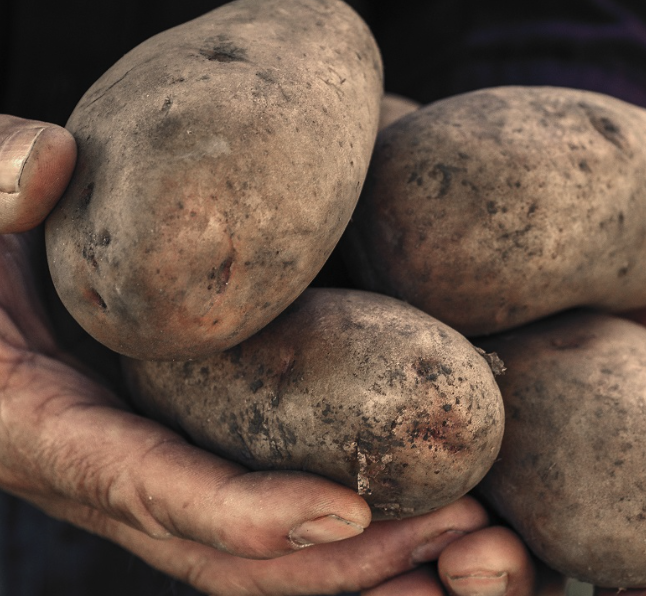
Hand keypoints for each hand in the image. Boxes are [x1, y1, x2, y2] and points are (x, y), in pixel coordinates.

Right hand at [0, 115, 495, 595]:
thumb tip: (58, 164)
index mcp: (47, 428)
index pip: (152, 489)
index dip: (245, 512)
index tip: (346, 509)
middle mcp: (107, 480)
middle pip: (232, 559)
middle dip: (349, 562)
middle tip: (462, 532)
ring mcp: (155, 481)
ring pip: (263, 562)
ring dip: (371, 568)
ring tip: (474, 543)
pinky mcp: (188, 462)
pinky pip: (270, 524)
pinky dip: (351, 539)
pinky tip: (427, 519)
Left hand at [369, 227, 645, 595]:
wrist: (506, 229)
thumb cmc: (607, 270)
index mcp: (608, 491)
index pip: (638, 563)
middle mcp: (530, 501)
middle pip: (520, 576)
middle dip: (507, 588)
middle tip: (486, 562)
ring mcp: (456, 483)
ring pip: (435, 554)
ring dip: (433, 567)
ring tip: (432, 543)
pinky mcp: (386, 454)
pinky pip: (366, 501)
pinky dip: (356, 518)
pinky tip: (334, 508)